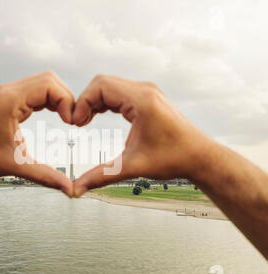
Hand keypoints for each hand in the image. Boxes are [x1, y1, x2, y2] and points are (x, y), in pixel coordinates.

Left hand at [0, 71, 74, 195]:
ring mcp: (9, 92)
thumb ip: (46, 176)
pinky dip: (50, 99)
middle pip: (49, 80)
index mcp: (10, 101)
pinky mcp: (10, 97)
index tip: (70, 122)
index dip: (66, 101)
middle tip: (72, 120)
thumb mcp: (18, 167)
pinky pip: (36, 89)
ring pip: (44, 82)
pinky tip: (56, 113)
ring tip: (66, 118)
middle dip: (66, 98)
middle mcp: (9, 91)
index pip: (48, 86)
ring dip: (59, 97)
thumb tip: (70, 189)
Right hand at [72, 75, 212, 196]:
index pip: (101, 86)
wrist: (199, 156)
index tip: (76, 123)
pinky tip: (98, 116)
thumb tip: (77, 188)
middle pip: (103, 83)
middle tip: (78, 124)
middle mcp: (145, 90)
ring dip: (95, 101)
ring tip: (85, 122)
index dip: (82, 102)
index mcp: (141, 101)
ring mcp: (147, 92)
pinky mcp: (148, 98)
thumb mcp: (133, 167)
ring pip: (110, 86)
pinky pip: (119, 92)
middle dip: (86, 101)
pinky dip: (105, 102)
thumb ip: (101, 176)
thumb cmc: (174, 159)